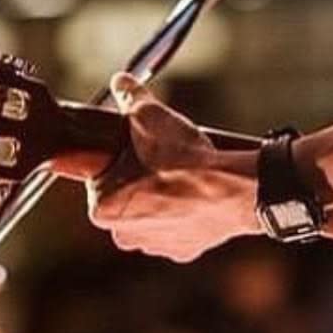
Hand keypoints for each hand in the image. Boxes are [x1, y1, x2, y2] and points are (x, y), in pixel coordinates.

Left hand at [87, 73, 259, 261]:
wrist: (230, 189)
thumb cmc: (182, 159)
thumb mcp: (149, 115)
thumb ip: (129, 95)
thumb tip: (121, 81)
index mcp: (102, 208)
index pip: (102, 181)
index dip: (120, 162)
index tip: (138, 152)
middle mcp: (123, 235)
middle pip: (125, 200)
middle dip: (139, 182)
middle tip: (160, 161)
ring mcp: (155, 245)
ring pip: (151, 217)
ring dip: (162, 200)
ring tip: (180, 176)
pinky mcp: (184, 251)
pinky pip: (178, 229)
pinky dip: (185, 215)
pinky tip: (195, 196)